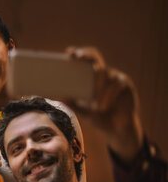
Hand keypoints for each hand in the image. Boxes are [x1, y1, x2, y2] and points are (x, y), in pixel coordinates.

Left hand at [65, 47, 142, 163]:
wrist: (117, 129)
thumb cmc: (99, 117)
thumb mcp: (82, 111)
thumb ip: (71, 103)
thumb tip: (55, 96)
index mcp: (91, 78)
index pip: (85, 61)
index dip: (78, 53)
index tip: (68, 52)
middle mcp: (103, 74)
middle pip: (95, 58)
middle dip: (86, 55)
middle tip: (77, 57)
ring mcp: (115, 77)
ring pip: (105, 74)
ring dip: (98, 89)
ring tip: (95, 107)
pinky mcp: (126, 84)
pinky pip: (117, 85)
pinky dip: (108, 96)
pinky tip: (103, 107)